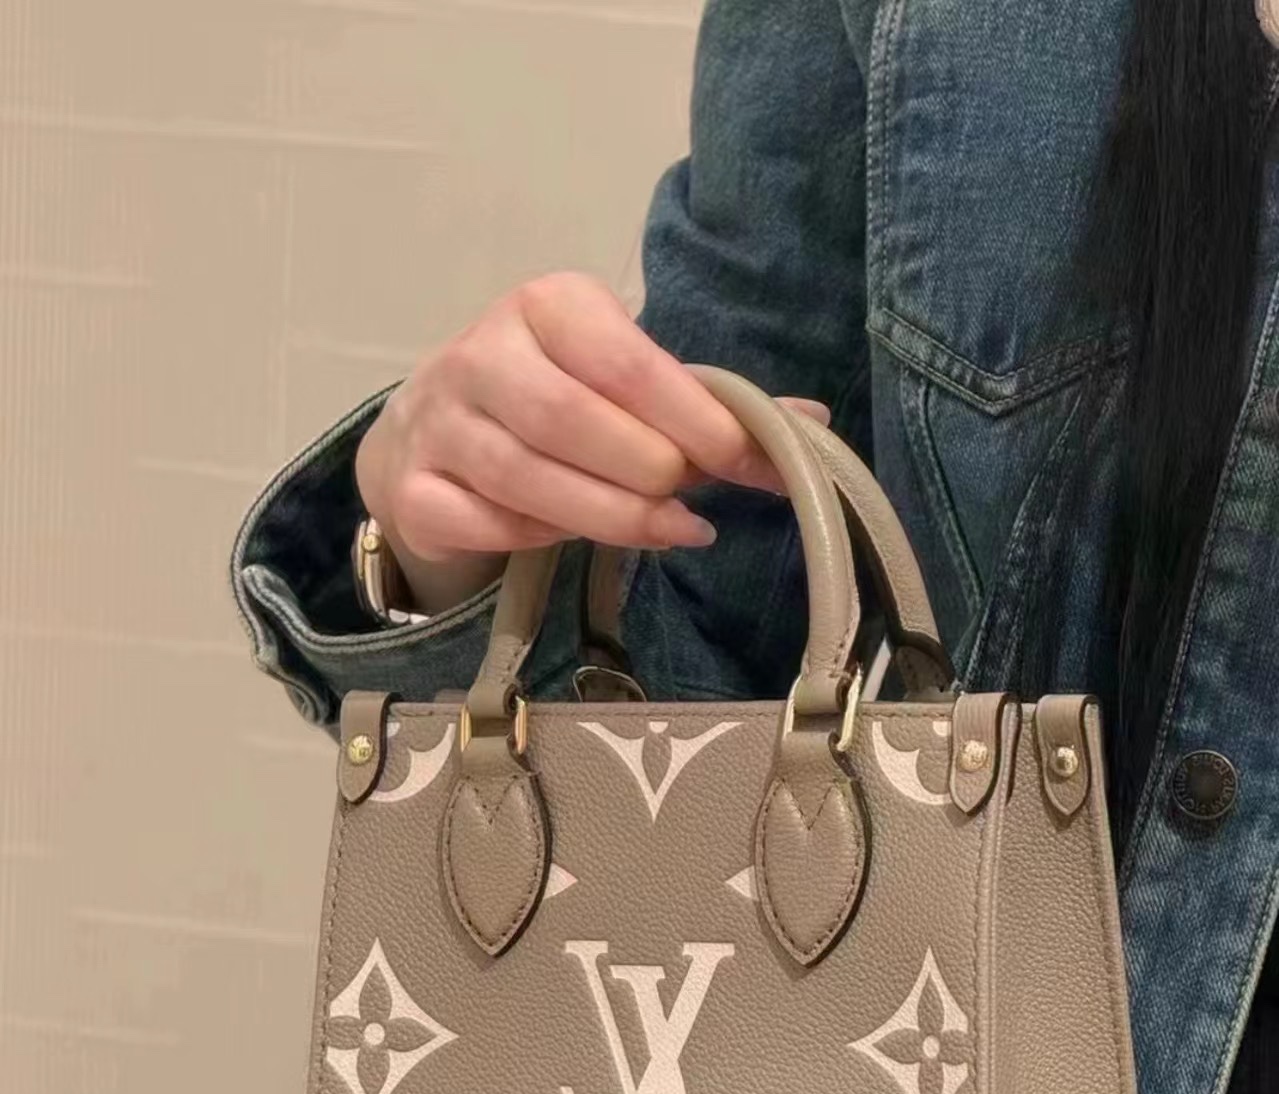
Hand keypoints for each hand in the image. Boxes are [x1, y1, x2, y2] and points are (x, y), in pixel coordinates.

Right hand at [354, 272, 828, 611]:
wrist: (433, 432)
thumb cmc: (555, 398)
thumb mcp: (624, 382)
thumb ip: (708, 404)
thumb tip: (813, 425)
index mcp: (546, 305)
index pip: (624, 361)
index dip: (690, 417)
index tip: (740, 460)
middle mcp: (482, 354)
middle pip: (570, 421)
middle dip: (647, 471)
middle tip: (691, 501)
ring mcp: (439, 424)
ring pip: (527, 479)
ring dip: (611, 517)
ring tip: (670, 530)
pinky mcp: (413, 490)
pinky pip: (486, 526)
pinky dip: (543, 540)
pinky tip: (576, 539)